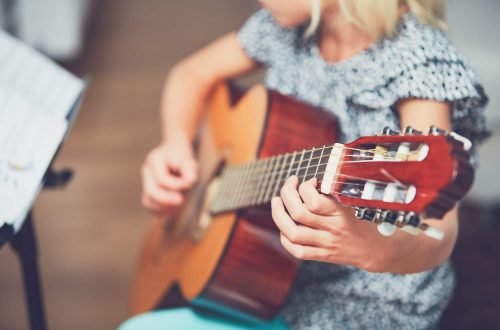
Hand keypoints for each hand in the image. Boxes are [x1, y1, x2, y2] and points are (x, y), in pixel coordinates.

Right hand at [141, 137, 197, 215]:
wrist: (172, 151)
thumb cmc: (181, 156)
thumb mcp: (188, 159)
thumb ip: (190, 170)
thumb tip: (191, 181)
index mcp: (154, 160)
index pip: (162, 179)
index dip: (177, 185)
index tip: (190, 185)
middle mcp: (146, 170)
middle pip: (151, 191)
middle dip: (167, 199)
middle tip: (181, 201)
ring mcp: (145, 181)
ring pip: (148, 200)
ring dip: (163, 207)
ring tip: (177, 210)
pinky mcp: (147, 189)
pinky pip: (149, 204)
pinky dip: (159, 210)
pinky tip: (172, 212)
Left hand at [271, 176, 387, 271]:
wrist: (374, 249)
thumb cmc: (359, 220)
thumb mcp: (350, 203)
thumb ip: (330, 195)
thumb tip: (307, 184)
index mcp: (340, 213)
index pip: (314, 201)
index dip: (305, 187)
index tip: (309, 182)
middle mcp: (332, 229)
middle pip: (299, 214)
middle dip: (287, 195)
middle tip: (288, 186)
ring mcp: (325, 244)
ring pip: (293, 233)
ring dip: (279, 215)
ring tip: (277, 202)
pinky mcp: (321, 256)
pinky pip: (297, 250)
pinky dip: (285, 238)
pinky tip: (284, 227)